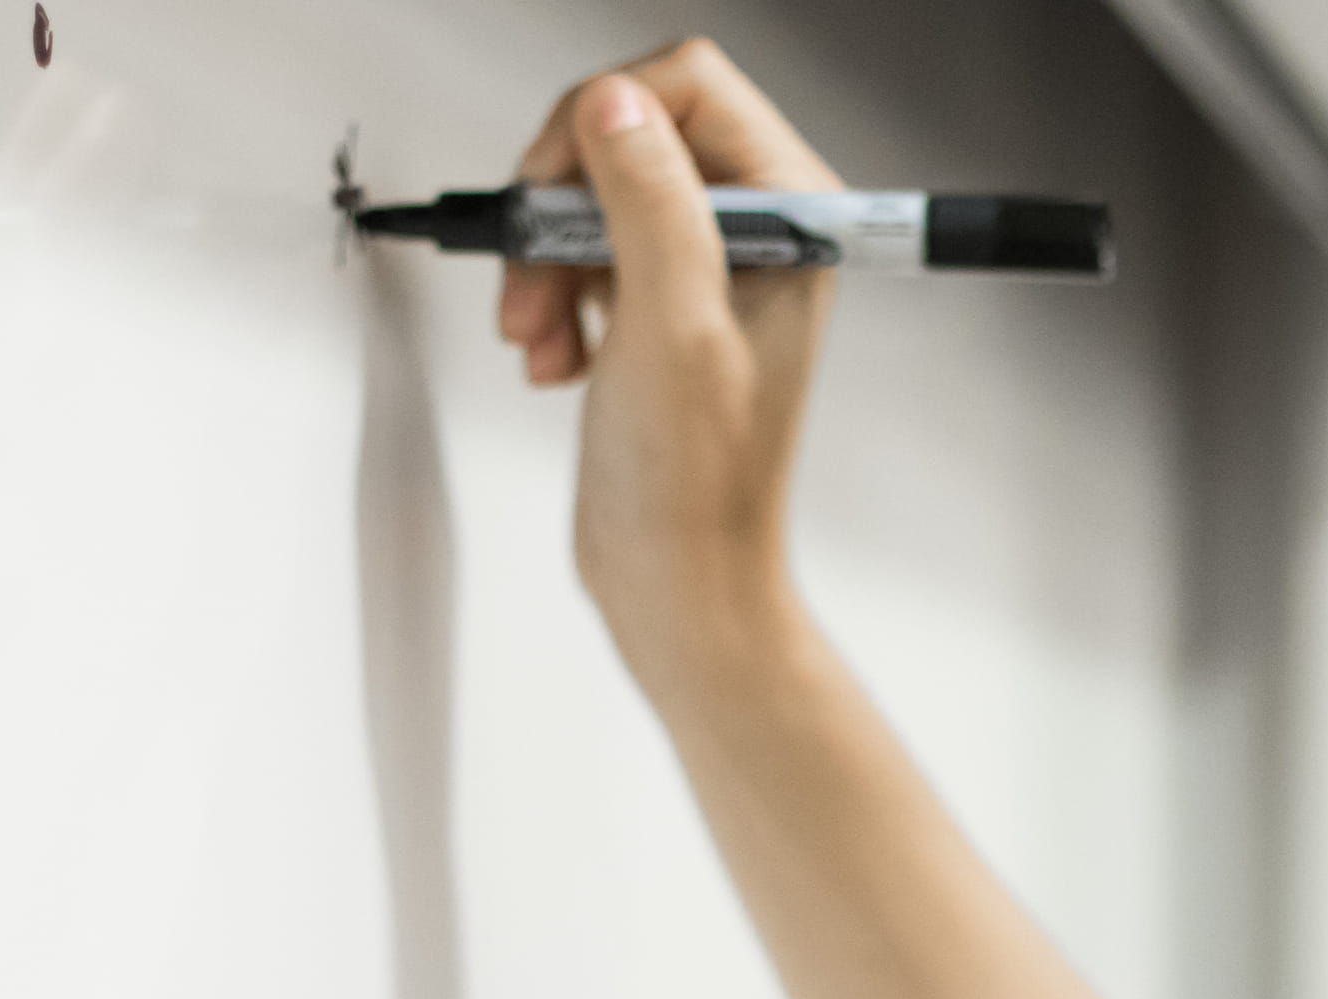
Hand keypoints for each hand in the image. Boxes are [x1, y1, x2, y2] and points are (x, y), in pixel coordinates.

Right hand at [495, 41, 840, 700]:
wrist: (679, 582)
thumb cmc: (698, 485)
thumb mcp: (669, 327)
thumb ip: (648, 203)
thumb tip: (614, 107)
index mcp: (791, 216)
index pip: (691, 87)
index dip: (607, 119)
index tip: (558, 186)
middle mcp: (756, 230)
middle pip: (630, 132)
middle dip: (563, 202)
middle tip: (536, 274)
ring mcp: (702, 266)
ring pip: (592, 194)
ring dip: (544, 258)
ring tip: (540, 336)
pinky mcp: (655, 303)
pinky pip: (579, 250)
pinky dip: (549, 296)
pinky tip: (554, 357)